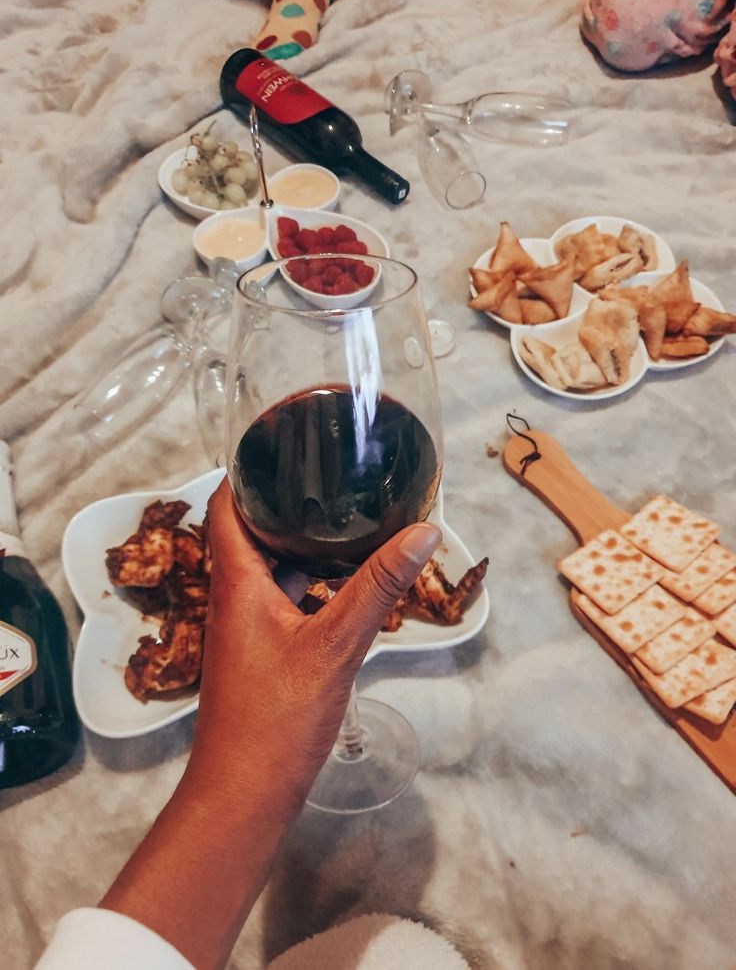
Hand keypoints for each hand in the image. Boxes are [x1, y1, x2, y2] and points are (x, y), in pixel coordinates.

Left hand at [186, 478, 441, 809]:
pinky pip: (284, 599)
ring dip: (302, 544)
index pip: (224, 504)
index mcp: (237, 581)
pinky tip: (346, 582)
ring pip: (271, 568)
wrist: (244, 794)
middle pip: (250, 531)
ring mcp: (246, 626)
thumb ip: (378, 587)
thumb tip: (422, 531)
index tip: (286, 443)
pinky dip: (310, 583)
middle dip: (287, 502)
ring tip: (348, 518)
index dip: (246, 469)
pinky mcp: (261, 652)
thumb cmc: (277, 718)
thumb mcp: (335, 644)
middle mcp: (234, 596)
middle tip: (333, 476)